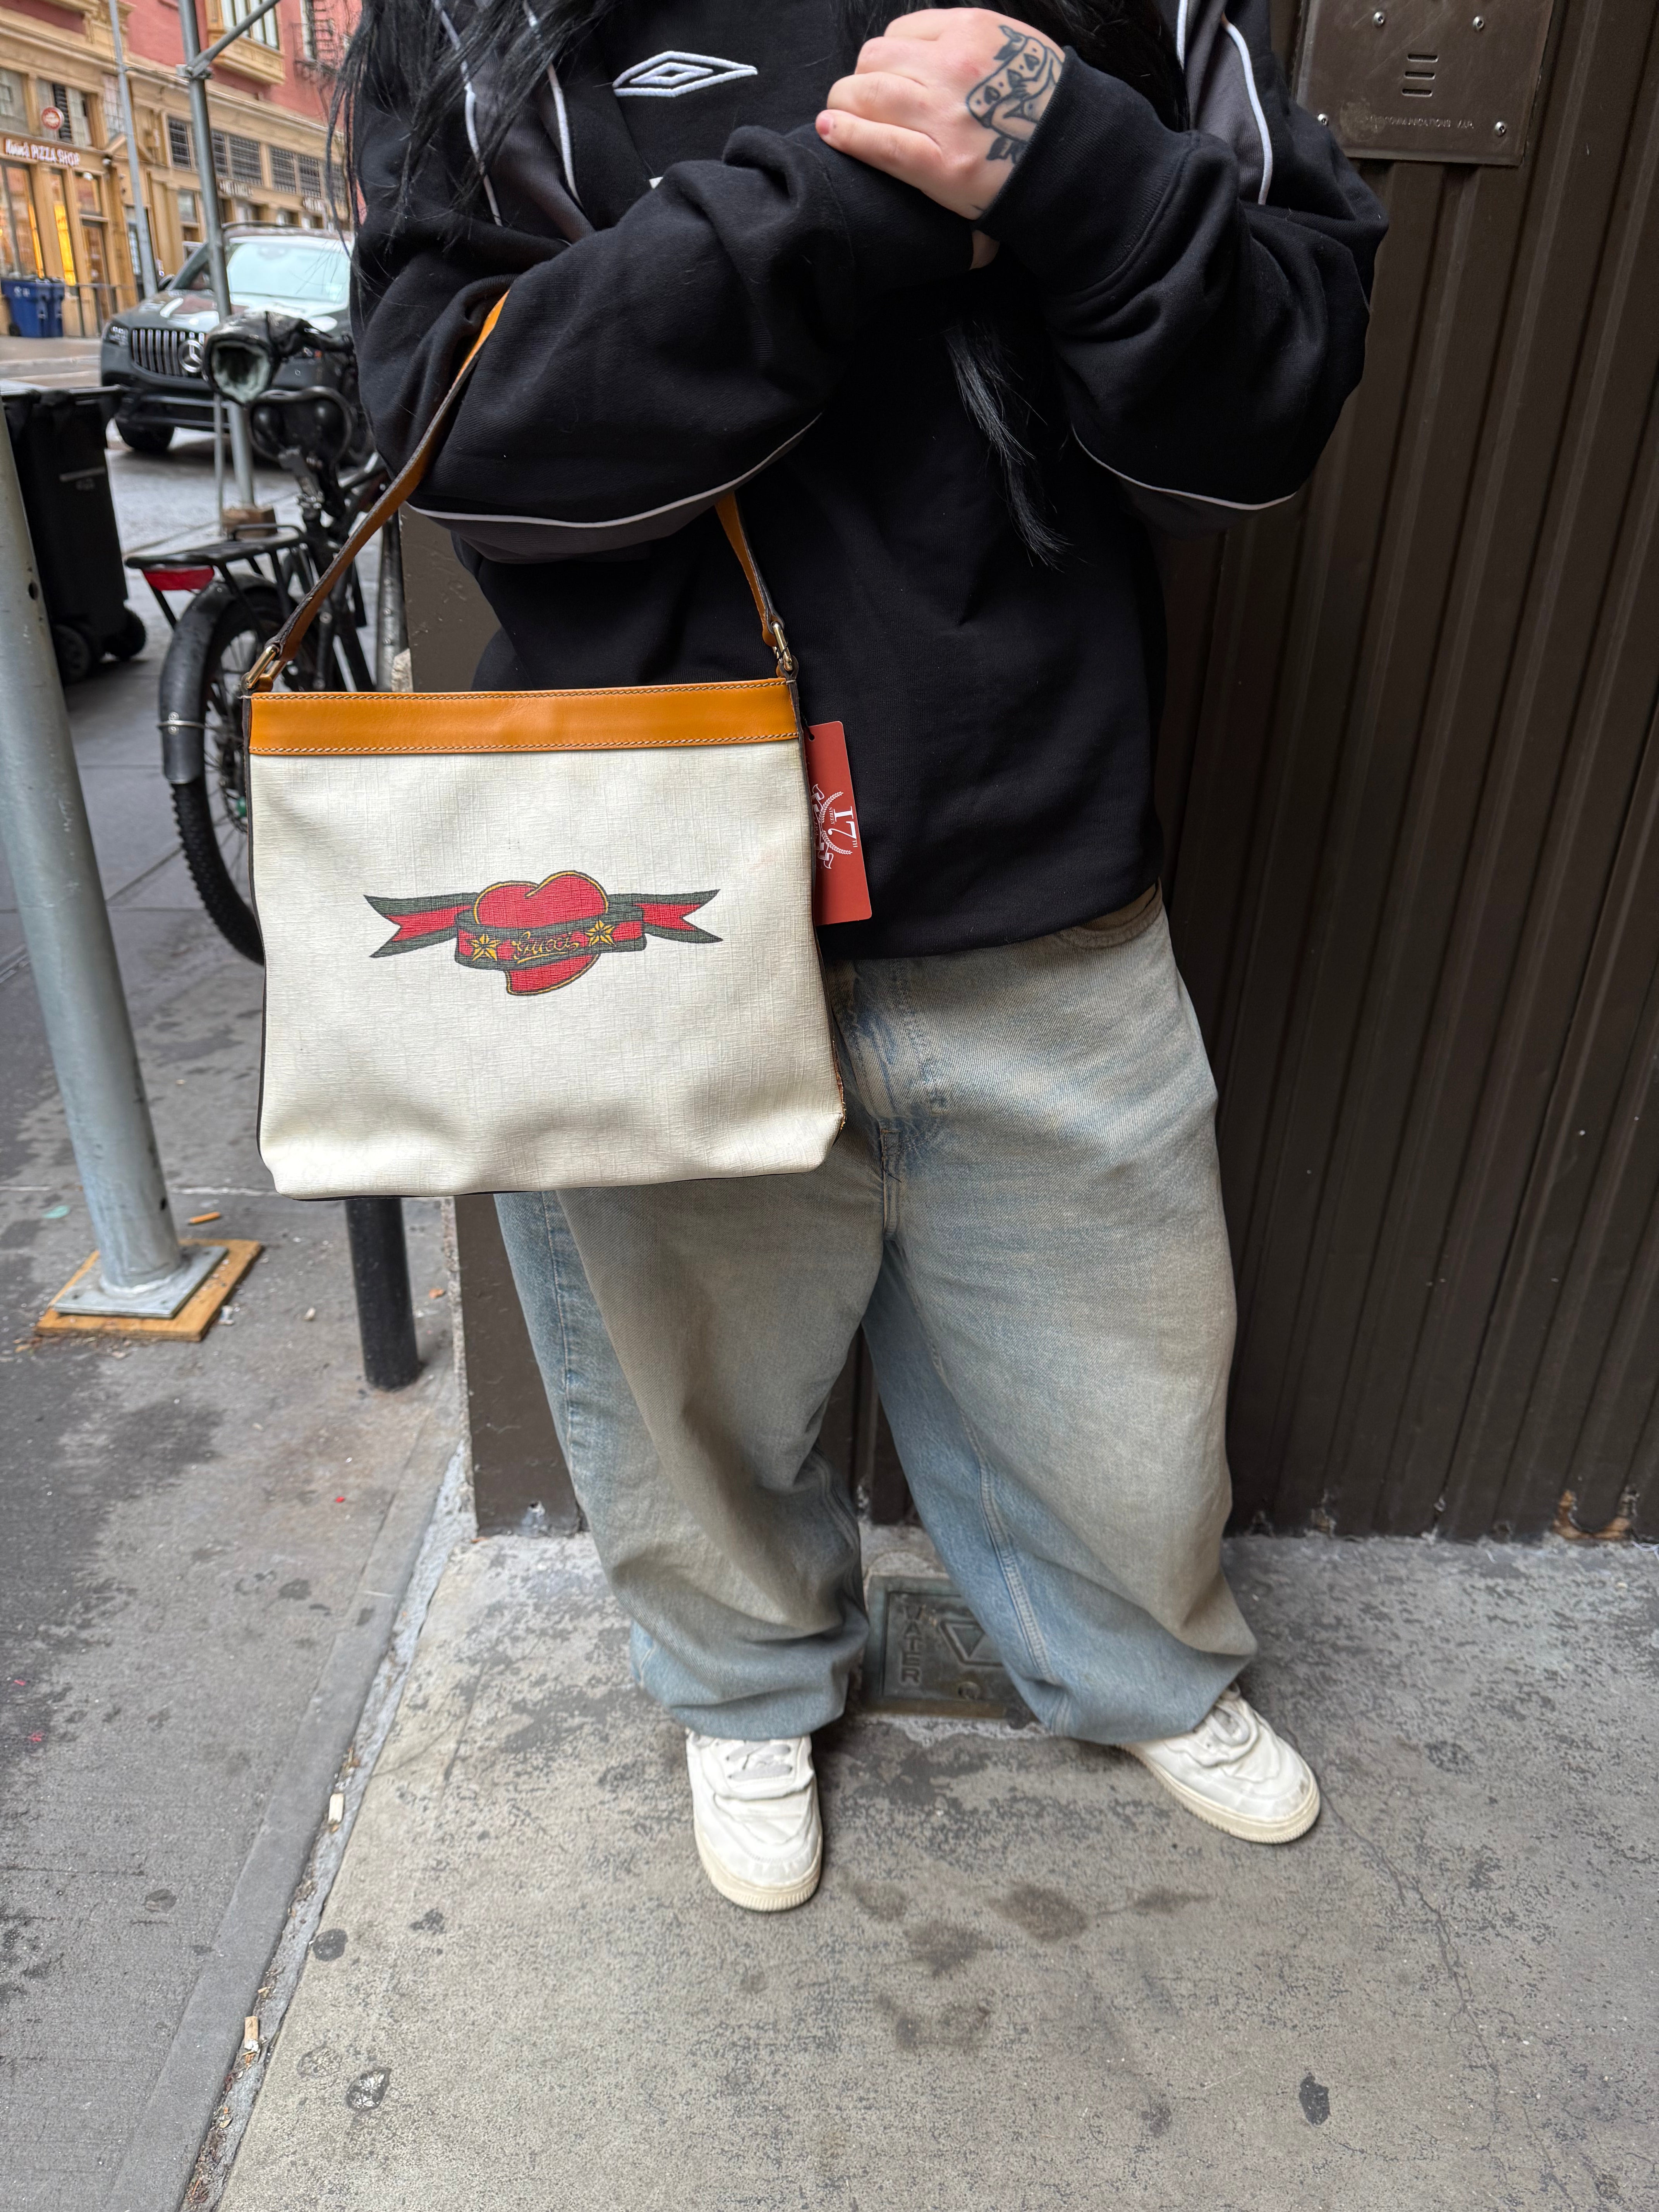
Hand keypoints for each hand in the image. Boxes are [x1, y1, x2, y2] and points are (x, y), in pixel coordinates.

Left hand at [818, 9, 1064, 223]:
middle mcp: (956, 67)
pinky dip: (846, 134)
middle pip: (875, 60)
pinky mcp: (942, 165)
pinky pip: (880, 143)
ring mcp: (947, 117)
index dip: (885, 58)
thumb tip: (927, 45)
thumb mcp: (1016, 49)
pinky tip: (830, 131)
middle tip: (859, 101)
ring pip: (867, 94)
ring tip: (839, 117)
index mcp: (973, 33)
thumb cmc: (1047, 109)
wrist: (1080, 161)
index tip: (885, 78)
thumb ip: (971, 42)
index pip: (901, 33)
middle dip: (860, 80)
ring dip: (845, 104)